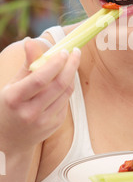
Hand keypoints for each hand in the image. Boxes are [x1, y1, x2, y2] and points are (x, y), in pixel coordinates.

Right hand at [0, 38, 80, 153]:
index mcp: (14, 99)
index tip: (64, 50)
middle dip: (71, 65)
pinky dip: (66, 89)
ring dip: (71, 75)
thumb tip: (31, 41)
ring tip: (70, 63)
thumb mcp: (11, 85)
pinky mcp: (53, 125)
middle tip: (76, 52)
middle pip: (58, 85)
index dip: (55, 63)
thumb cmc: (8, 106)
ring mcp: (43, 122)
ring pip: (65, 93)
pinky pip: (66, 102)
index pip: (40, 79)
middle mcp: (29, 112)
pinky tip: (63, 81)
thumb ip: (26, 65)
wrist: (7, 140)